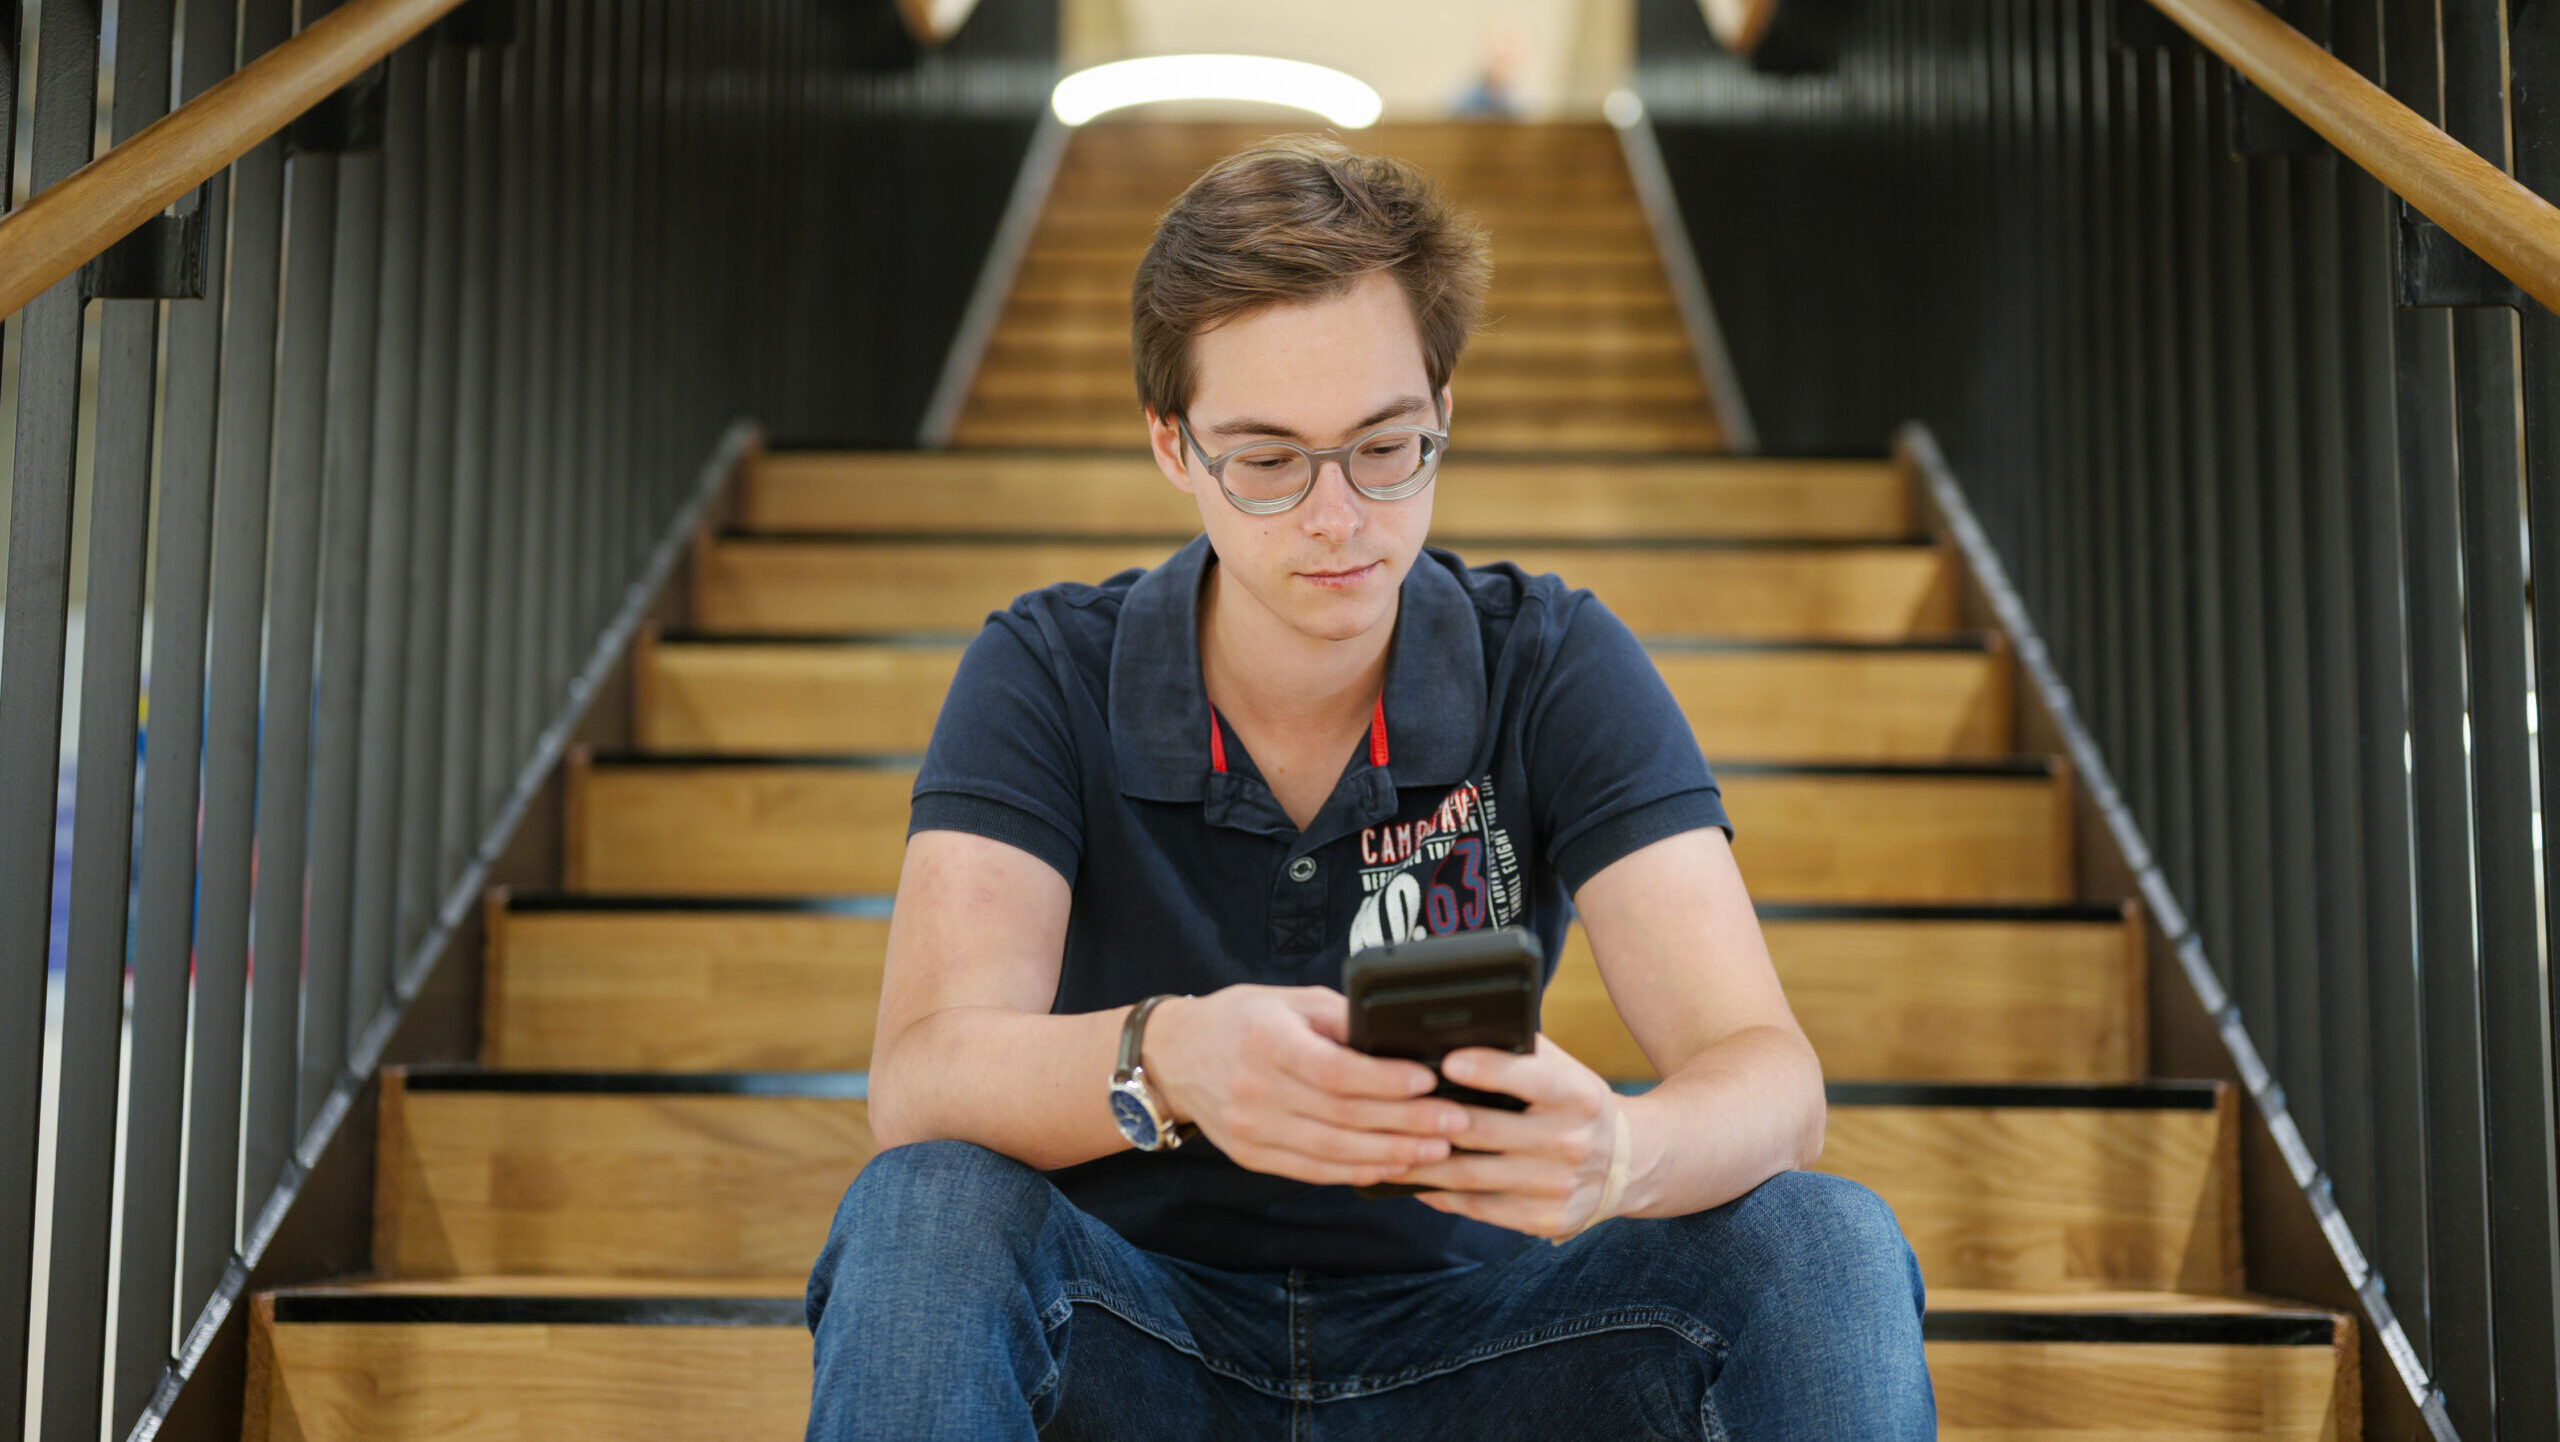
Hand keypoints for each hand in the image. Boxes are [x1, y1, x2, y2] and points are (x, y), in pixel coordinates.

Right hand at [1142, 986, 1471, 1187]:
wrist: (1175, 1057)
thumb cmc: (1243, 1020)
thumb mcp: (1291, 1002)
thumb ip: (1342, 1020)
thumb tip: (1403, 1038)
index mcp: (1265, 1041)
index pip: (1333, 1071)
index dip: (1384, 1081)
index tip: (1427, 1080)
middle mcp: (1254, 1090)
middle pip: (1341, 1116)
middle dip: (1406, 1123)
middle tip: (1455, 1122)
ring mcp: (1250, 1129)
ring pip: (1332, 1152)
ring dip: (1391, 1155)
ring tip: (1437, 1151)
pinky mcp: (1251, 1156)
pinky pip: (1313, 1171)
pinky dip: (1357, 1172)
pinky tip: (1393, 1166)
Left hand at [1387, 1034, 1623, 1238]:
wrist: (1629, 1161)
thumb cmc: (1575, 1104)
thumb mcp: (1566, 1071)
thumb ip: (1521, 1052)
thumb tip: (1456, 1030)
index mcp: (1578, 1095)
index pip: (1531, 1078)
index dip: (1489, 1069)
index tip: (1447, 1061)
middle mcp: (1573, 1142)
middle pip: (1486, 1131)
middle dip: (1431, 1121)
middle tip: (1387, 1110)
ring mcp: (1559, 1186)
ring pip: (1473, 1175)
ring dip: (1423, 1163)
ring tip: (1386, 1148)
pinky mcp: (1546, 1219)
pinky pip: (1480, 1208)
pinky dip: (1442, 1195)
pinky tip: (1417, 1181)